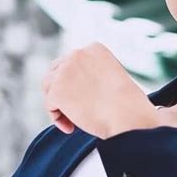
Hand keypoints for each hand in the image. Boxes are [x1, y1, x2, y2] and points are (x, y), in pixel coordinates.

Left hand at [41, 42, 161, 138]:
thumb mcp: (113, 76)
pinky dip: (58, 118)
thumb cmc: (127, 102)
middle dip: (62, 89)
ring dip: (58, 103)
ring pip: (49, 87)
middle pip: (56, 70)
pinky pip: (50, 105)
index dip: (74, 79)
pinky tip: (71, 127)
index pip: (73, 60)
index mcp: (94, 48)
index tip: (85, 96)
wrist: (127, 114)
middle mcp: (77, 54)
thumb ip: (94, 74)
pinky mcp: (56, 90)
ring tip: (73, 120)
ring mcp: (64, 71)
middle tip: (74, 109)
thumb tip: (77, 86)